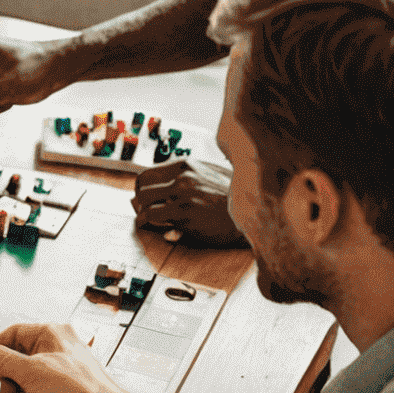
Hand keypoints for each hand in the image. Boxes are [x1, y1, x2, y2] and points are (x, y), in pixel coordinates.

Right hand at [0, 322, 122, 392]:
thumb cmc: (76, 391)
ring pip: (24, 376)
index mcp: (49, 333)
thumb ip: (1, 360)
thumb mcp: (29, 373)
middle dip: (8, 380)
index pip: (7, 336)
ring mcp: (61, 364)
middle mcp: (55, 344)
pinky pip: (38, 387)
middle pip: (14, 359)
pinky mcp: (65, 382)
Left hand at [133, 159, 247, 246]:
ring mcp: (182, 193)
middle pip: (141, 185)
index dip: (143, 188)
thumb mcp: (211, 177)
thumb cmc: (234, 199)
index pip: (148, 173)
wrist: (254, 213)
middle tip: (142, 210)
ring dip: (143, 213)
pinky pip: (151, 216)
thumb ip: (187, 179)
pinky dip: (147, 223)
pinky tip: (153, 228)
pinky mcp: (183, 212)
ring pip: (143, 201)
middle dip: (139, 200)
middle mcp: (182, 176)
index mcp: (186, 165)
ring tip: (147, 221)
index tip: (144, 198)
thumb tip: (164, 189)